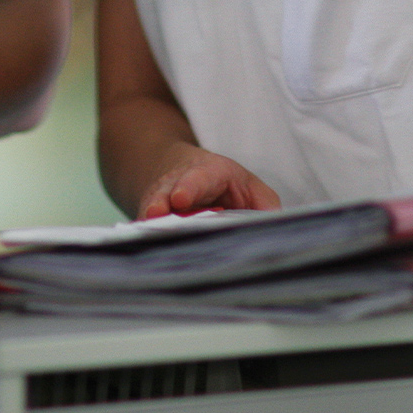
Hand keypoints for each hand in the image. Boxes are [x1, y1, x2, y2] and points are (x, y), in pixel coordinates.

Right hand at [134, 146, 282, 218]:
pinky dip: (143, 231)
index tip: (180, 200)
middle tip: (155, 214)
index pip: (198, 178)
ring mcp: (161, 198)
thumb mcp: (251, 189)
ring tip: (145, 227)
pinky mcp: (151, 214)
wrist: (186, 172)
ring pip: (151, 206)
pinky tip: (140, 240)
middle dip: (160, 202)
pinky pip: (146, 222)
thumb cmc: (228, 186)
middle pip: (167, 191)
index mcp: (209, 172)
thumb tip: (272, 232)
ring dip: (148, 218)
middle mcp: (178, 182)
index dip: (189, 188)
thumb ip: (264, 207)